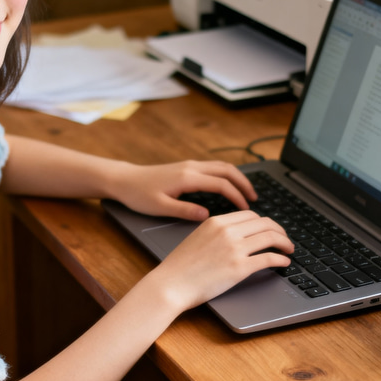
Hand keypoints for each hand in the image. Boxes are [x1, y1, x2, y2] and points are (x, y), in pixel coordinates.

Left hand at [110, 160, 257, 219]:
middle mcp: (191, 167)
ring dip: (237, 177)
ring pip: (221, 166)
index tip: (246, 209)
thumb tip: (207, 215)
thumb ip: (185, 211)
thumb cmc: (139, 195)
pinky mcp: (186, 167)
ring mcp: (189, 165)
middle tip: (255, 199)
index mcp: (187, 177)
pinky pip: (213, 167)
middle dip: (244, 183)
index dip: (236, 196)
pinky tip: (229, 186)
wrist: (125, 180)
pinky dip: (226, 175)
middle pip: (227, 170)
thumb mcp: (160, 207)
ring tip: (247, 192)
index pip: (221, 184)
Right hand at [141, 211, 293, 313]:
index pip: (250, 215)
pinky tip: (284, 262)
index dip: (265, 222)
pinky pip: (269, 258)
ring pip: (270, 237)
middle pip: (264, 223)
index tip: (270, 229)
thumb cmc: (180, 267)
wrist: (171, 284)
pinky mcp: (240, 267)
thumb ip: (216, 232)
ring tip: (288, 249)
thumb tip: (236, 236)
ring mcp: (234, 248)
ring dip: (285, 242)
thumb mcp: (197, 238)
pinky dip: (281, 259)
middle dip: (279, 230)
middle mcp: (227, 231)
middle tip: (284, 238)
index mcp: (216, 221)